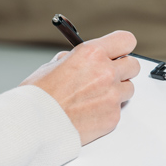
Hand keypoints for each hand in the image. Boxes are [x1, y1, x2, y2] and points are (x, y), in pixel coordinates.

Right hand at [21, 30, 140, 145]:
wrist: (32, 126)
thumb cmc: (37, 97)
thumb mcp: (52, 66)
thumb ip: (74, 59)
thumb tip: (82, 59)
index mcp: (91, 54)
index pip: (126, 40)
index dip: (122, 47)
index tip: (118, 52)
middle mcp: (106, 72)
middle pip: (133, 65)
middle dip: (122, 70)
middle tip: (107, 76)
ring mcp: (112, 95)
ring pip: (128, 88)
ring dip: (116, 91)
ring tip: (94, 97)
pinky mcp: (113, 116)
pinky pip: (118, 109)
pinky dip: (107, 110)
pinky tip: (89, 112)